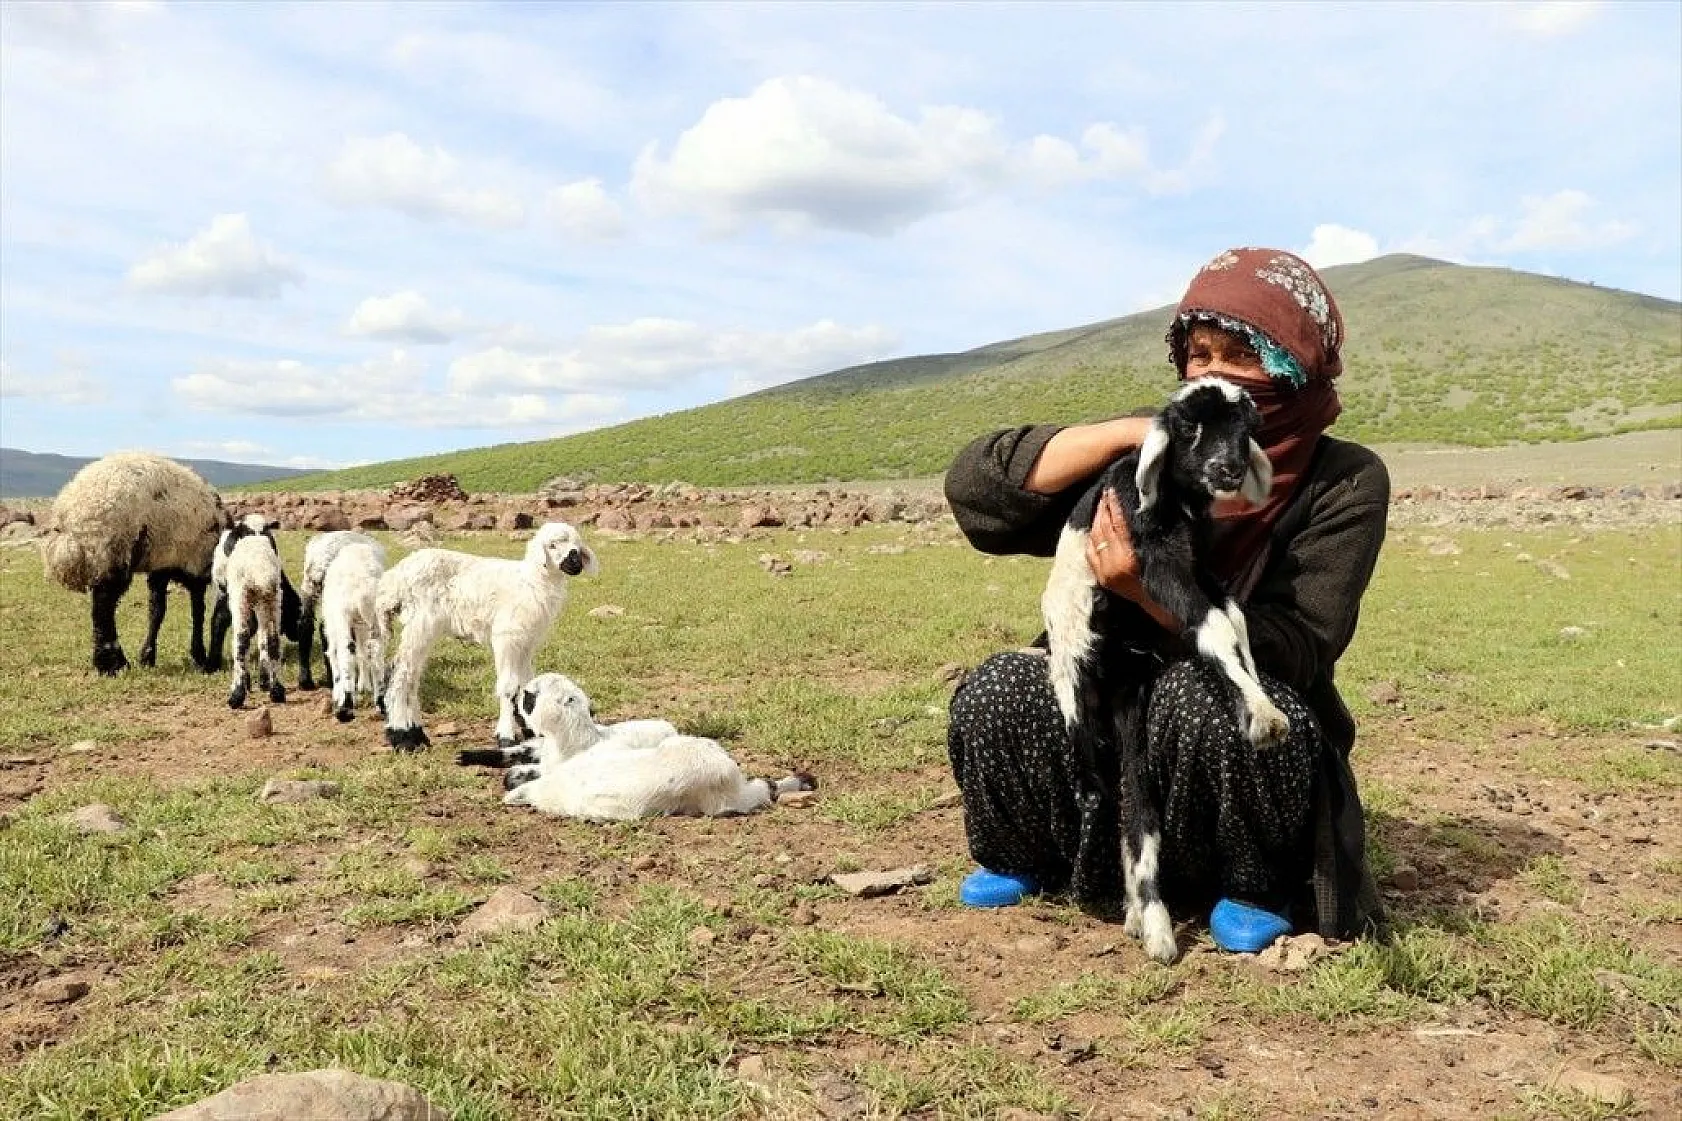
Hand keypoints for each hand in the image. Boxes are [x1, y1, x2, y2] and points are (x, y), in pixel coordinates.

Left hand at [1085, 492, 1178, 630]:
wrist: (1155, 603)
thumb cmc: (1162, 577)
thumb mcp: (1157, 554)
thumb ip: (1146, 535)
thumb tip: (1140, 510)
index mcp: (1128, 558)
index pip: (1118, 525)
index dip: (1114, 507)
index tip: (1112, 492)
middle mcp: (1113, 565)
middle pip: (1104, 530)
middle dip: (1104, 509)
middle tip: (1105, 494)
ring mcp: (1104, 572)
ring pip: (1094, 539)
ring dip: (1096, 520)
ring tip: (1100, 505)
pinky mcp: (1100, 577)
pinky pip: (1090, 552)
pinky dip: (1091, 537)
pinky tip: (1095, 526)